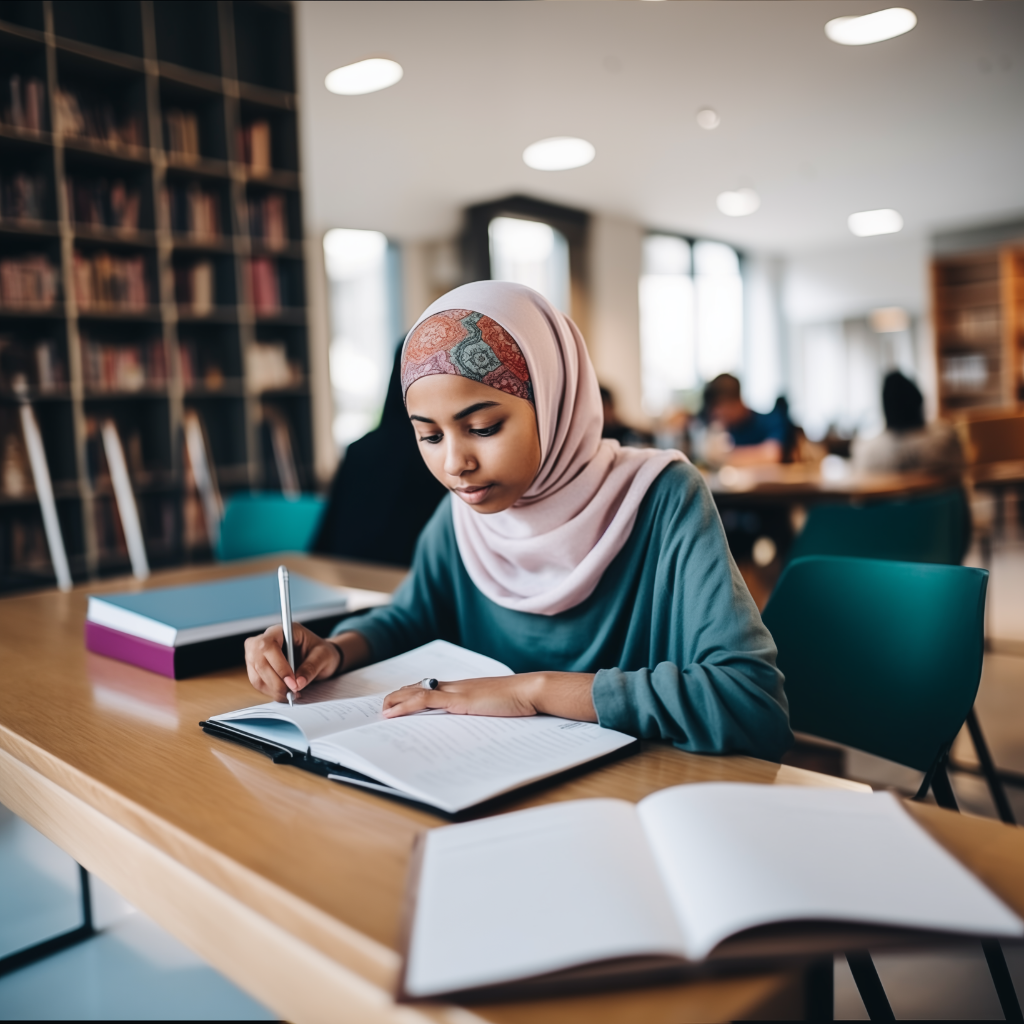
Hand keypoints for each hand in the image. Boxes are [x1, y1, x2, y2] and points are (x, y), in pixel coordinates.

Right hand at [244, 623, 341, 702]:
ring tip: (292, 694)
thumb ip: (311, 667)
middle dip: (276, 681)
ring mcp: (257, 654)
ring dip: (274, 689)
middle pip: (259, 662)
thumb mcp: (323, 656)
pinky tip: (285, 693)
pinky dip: (271, 692)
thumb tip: (298, 683)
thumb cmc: (321, 651)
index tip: (292, 682)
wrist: (318, 658)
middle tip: (293, 692)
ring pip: (256, 676)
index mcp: (281, 630)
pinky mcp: (257, 668)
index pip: (268, 645)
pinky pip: (258, 683)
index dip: (278, 665)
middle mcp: (265, 640)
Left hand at [381, 672, 596, 721]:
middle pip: (418, 688)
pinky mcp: (458, 700)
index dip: (412, 694)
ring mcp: (455, 692)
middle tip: (384, 708)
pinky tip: (391, 714)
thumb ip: (481, 712)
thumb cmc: (519, 700)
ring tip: (381, 712)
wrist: (530, 690)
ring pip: (416, 693)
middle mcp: (456, 686)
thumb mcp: (494, 707)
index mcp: (464, 688)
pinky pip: (424, 702)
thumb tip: (475, 723)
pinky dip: (404, 707)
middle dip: (398, 697)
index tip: (399, 701)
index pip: (431, 688)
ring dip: (396, 702)